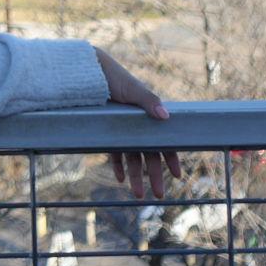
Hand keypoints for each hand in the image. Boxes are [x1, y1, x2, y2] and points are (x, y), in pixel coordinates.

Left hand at [95, 46, 182, 200]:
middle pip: (149, 154)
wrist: (88, 70)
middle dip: (154, 175)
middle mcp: (137, 125)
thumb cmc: (114, 76)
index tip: (176, 175)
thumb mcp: (132, 88)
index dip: (171, 158)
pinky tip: (120, 179)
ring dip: (136, 176)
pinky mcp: (106, 131)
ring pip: (132, 157)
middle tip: (159, 195)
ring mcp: (121, 129)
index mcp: (148, 114)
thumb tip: (165, 116)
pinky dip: (118, 166)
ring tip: (137, 194)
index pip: (163, 141)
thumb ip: (149, 101)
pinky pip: (114, 152)